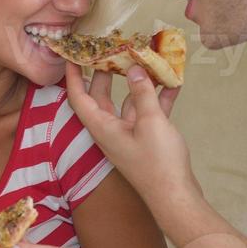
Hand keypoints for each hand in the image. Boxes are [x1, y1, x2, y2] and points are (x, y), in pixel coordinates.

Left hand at [64, 63, 193, 201]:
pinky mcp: (147, 140)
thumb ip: (142, 93)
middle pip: (102, 96)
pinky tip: (173, 83)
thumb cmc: (158, 164)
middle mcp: (111, 131)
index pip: (78, 98)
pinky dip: (159, 98)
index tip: (71, 55)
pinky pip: (149, 113)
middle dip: (105, 72)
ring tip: (148, 60)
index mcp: (102, 128)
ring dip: (139, 83)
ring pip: (129, 102)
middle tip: (110, 50)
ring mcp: (129, 135)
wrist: (176, 197)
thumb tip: (134, 69)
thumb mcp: (150, 122)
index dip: (72, 76)